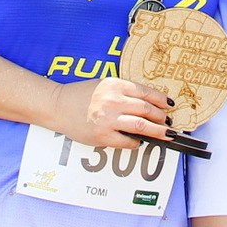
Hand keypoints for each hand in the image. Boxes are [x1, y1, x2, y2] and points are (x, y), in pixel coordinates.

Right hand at [52, 77, 173, 150]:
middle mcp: (113, 101)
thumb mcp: (104, 84)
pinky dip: (137, 142)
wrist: (58, 106)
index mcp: (115, 85)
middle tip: (169, 122)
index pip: (146, 93)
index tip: (169, 105)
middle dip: (162, 117)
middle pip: (147, 110)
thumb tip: (148, 104)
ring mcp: (107, 119)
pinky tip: (140, 141)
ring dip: (157, 131)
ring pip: (141, 126)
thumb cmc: (81, 95)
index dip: (161, 100)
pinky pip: (127, 141)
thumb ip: (125, 92)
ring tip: (165, 133)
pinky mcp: (102, 136)